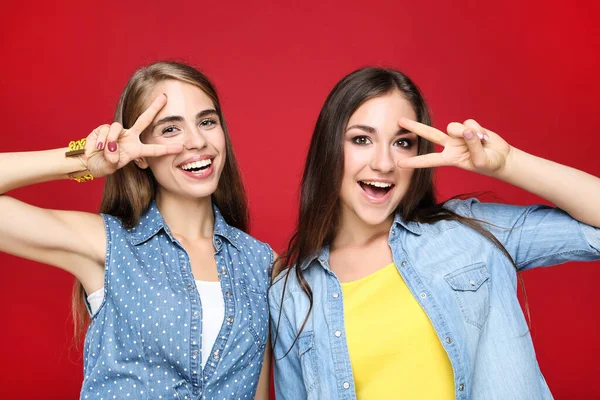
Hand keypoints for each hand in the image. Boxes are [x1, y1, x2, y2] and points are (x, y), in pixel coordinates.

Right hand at [82, 94, 183, 177]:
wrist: (89, 161)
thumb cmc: (104, 164)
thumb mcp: (111, 165)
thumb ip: (112, 159)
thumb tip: (111, 149)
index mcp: (136, 150)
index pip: (154, 149)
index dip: (166, 149)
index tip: (181, 148)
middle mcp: (130, 138)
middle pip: (144, 119)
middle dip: (154, 107)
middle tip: (164, 97)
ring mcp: (118, 132)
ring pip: (117, 128)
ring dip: (110, 141)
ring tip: (107, 152)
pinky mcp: (104, 128)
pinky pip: (105, 130)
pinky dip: (101, 140)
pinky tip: (98, 147)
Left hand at [397, 118, 511, 175]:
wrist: (502, 157)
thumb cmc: (489, 164)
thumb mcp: (480, 161)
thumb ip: (473, 146)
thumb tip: (467, 131)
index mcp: (450, 158)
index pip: (429, 160)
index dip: (415, 162)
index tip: (399, 164)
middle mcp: (451, 145)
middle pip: (429, 134)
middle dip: (415, 127)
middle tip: (399, 121)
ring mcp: (459, 135)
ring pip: (454, 126)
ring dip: (467, 133)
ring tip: (480, 141)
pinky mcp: (469, 127)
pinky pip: (469, 123)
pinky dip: (479, 130)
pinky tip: (484, 137)